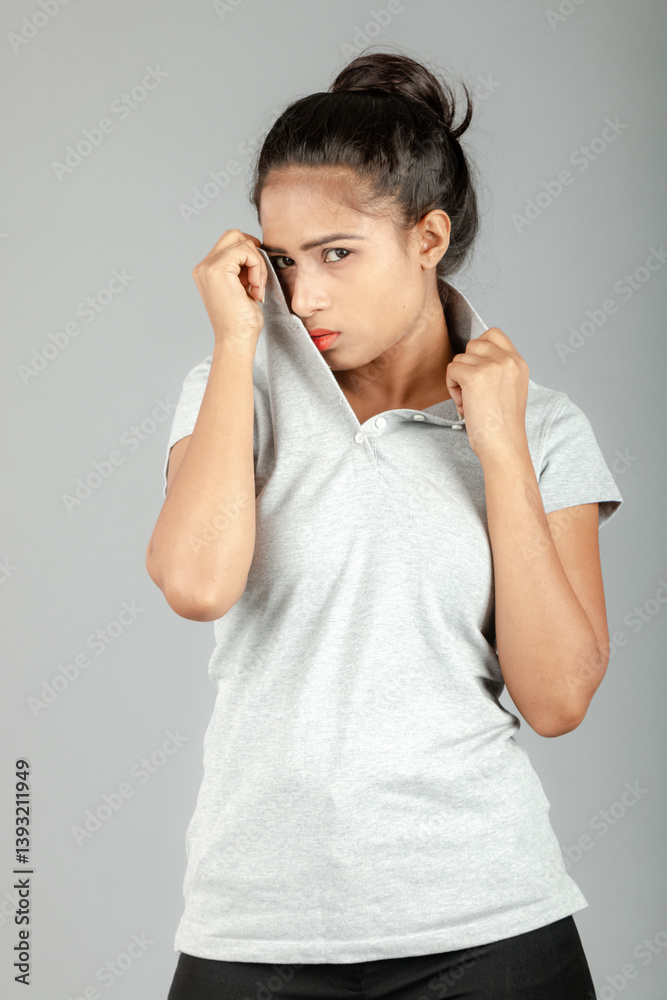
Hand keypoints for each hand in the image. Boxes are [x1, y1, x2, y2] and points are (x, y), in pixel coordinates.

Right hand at [191, 229, 266, 350]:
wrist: (236, 340)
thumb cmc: (241, 322)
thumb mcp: (242, 288)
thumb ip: (242, 268)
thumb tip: (255, 248)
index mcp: (207, 271)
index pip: (231, 244)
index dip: (250, 256)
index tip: (256, 282)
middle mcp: (203, 266)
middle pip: (234, 235)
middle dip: (253, 252)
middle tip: (258, 278)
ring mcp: (208, 267)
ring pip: (242, 242)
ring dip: (258, 264)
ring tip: (257, 288)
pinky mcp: (218, 269)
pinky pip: (246, 251)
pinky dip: (258, 267)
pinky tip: (256, 288)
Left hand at [445, 327, 529, 461]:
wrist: (503, 445)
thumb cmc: (502, 426)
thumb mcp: (509, 389)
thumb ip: (497, 369)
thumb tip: (471, 358)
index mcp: (518, 362)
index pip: (494, 334)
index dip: (479, 349)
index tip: (478, 370)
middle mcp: (507, 360)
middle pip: (473, 344)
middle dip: (468, 366)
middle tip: (473, 392)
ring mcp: (491, 366)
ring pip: (460, 358)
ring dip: (458, 380)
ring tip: (470, 402)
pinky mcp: (474, 376)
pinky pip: (451, 369)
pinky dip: (451, 387)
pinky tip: (463, 404)